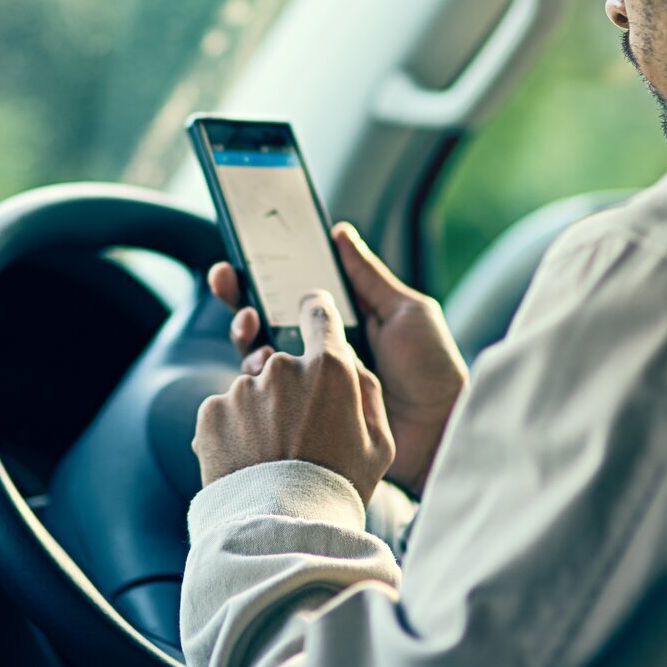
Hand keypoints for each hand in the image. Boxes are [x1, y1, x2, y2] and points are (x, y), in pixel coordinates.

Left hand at [192, 290, 394, 505]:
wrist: (282, 533)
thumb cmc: (338, 489)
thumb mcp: (379, 444)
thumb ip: (367, 392)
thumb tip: (351, 362)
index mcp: (329, 369)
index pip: (320, 315)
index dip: (316, 313)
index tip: (312, 314)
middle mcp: (282, 368)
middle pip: (283, 362)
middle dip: (289, 388)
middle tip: (297, 433)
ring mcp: (242, 388)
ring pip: (252, 390)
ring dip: (259, 413)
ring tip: (271, 457)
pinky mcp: (211, 411)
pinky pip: (224, 411)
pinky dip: (232, 430)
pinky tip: (247, 461)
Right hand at [207, 222, 467, 496]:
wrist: (441, 433)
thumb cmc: (432, 370)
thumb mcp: (406, 311)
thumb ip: (368, 275)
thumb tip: (339, 233)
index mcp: (342, 324)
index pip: (295, 294)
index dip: (265, 275)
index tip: (243, 255)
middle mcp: (321, 353)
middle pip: (268, 320)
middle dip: (239, 297)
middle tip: (225, 279)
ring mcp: (311, 385)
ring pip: (261, 355)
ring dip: (246, 333)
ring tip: (250, 323)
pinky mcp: (306, 416)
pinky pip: (271, 394)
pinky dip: (258, 374)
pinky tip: (261, 362)